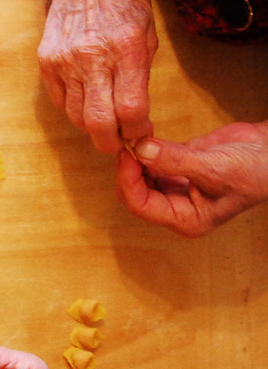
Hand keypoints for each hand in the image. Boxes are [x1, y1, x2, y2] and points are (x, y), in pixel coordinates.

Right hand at [38, 0, 156, 152]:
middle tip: (117, 143)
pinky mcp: (47, 63)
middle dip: (110, 142)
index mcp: (127, 50)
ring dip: (91, 127)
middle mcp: (93, 58)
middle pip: (99, 122)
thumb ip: (140, 78)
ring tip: (103, 122)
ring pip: (76, 117)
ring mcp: (65, 62)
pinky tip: (85, 98)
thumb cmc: (123, 8)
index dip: (137, 130)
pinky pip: (59, 102)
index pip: (131, 108)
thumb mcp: (146, 37)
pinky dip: (73, 108)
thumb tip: (136, 120)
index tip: (140, 134)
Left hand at [116, 121, 267, 236]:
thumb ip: (175, 160)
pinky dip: (146, 150)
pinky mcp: (178, 169)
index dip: (128, 181)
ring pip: (141, 178)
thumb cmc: (254, 170)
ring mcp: (176, 189)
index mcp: (185, 219)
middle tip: (127, 144)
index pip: (141, 205)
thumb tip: (140, 150)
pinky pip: (153, 162)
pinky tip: (145, 136)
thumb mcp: (213, 167)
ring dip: (135, 159)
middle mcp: (176, 208)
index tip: (126, 156)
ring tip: (135, 137)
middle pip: (135, 193)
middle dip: (128, 171)